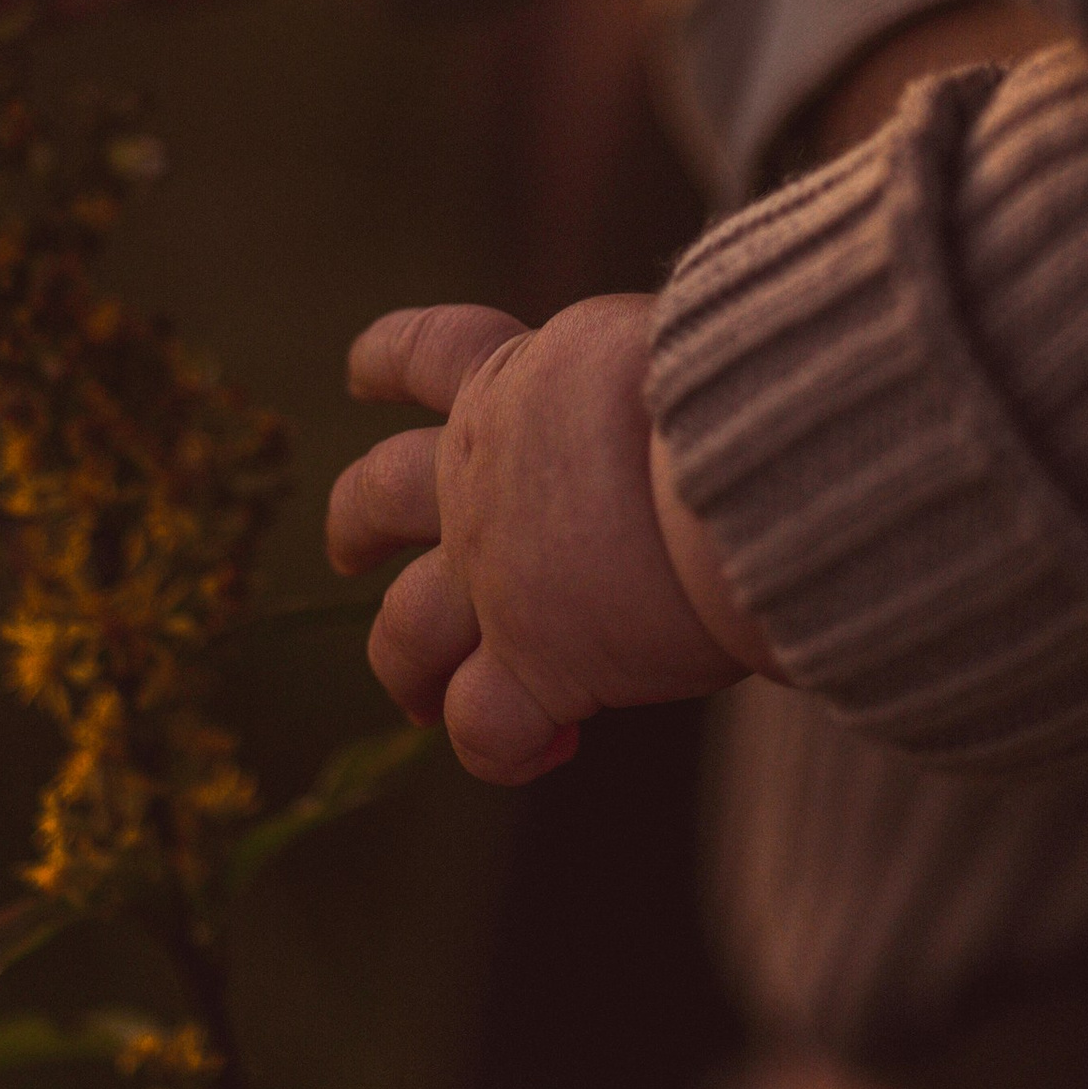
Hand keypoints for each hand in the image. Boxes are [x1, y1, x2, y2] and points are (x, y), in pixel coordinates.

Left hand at [328, 301, 769, 785]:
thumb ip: (647, 368)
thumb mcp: (670, 339)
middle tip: (349, 553)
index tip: (362, 372)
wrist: (738, 455)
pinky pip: (487, 731)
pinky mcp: (536, 662)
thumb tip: (702, 368)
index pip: (431, 352)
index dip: (388, 359)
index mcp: (516, 381)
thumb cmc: (738, 379)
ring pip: (404, 634)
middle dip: (357, 526)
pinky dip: (506, 750)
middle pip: (378, 498)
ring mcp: (492, 578)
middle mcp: (480, 479)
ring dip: (405, 667)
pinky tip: (547, 749)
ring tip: (416, 695)